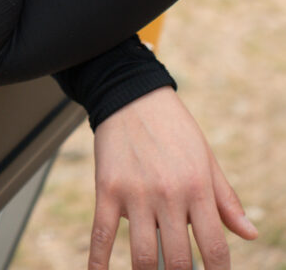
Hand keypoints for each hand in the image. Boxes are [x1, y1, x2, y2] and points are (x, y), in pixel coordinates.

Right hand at [88, 87, 257, 269]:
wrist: (131, 96)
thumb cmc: (174, 128)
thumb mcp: (206, 158)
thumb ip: (226, 200)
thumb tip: (250, 235)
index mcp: (198, 187)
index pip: (215, 248)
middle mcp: (169, 194)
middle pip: (179, 260)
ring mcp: (136, 193)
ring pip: (143, 255)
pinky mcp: (108, 189)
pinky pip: (102, 234)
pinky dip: (99, 262)